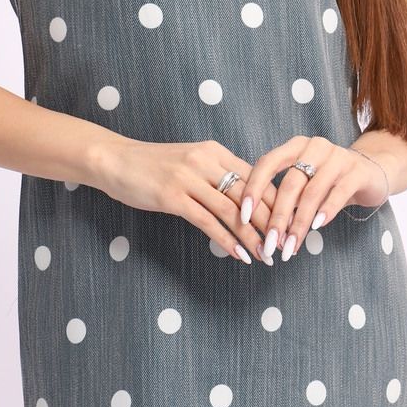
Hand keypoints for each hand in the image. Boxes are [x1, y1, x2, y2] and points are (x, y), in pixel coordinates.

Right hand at [95, 137, 279, 264]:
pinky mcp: (172, 197)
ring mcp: (188, 179)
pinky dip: (227, 240)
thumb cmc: (153, 165)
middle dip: (271, 222)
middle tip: (285, 244)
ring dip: (252, 236)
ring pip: (231, 211)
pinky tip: (239, 255)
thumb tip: (245, 197)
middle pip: (249, 194)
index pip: (256, 177)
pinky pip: (207, 222)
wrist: (115, 160)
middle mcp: (205, 161)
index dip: (277, 201)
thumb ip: (216, 174)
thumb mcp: (191, 162)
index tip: (290, 221)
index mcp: (215, 151)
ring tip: (267, 255)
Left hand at [240, 134, 388, 262]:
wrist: (371, 172)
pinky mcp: (357, 172)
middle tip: (270, 243)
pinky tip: (316, 228)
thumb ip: (284, 197)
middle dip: (278, 217)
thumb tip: (257, 228)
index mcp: (295, 146)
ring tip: (291, 246)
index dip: (254, 189)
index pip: (267, 163)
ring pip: (312, 192)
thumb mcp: (304, 183)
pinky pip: (338, 193)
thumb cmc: (328, 181)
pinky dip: (325, 211)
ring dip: (299, 223)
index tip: (244, 217)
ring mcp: (338, 157)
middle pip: (290, 184)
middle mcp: (315, 147)